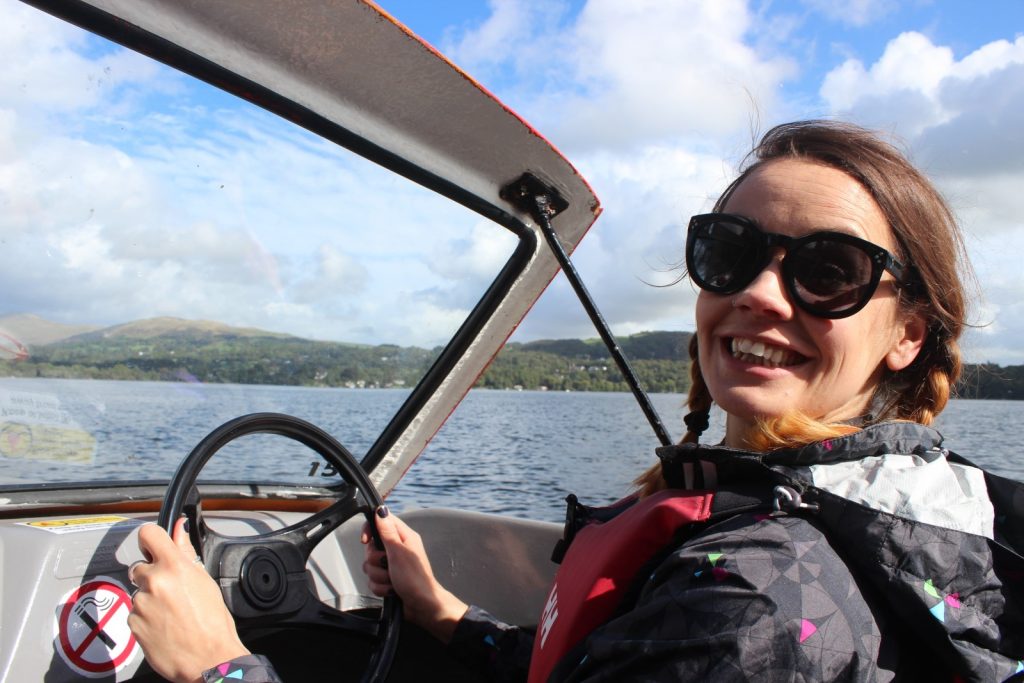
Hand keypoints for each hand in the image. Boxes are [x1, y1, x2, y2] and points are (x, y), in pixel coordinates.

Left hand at [127, 519, 248, 682]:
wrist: (207, 659)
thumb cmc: (213, 623)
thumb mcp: (205, 581)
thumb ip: (186, 553)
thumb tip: (179, 529)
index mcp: (173, 566)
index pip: (148, 534)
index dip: (151, 538)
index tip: (154, 545)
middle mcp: (153, 582)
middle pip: (140, 566)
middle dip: (152, 575)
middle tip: (171, 590)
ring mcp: (140, 603)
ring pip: (138, 592)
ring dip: (150, 599)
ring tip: (171, 613)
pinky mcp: (132, 623)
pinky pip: (135, 613)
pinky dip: (146, 617)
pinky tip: (164, 624)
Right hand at [361, 507, 468, 642]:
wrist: (422, 606)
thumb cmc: (416, 579)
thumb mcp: (399, 552)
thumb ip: (387, 532)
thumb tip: (380, 510)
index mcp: (403, 537)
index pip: (381, 522)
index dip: (369, 530)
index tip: (365, 541)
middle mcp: (397, 549)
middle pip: (371, 548)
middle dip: (376, 561)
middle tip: (387, 566)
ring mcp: (392, 565)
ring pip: (370, 566)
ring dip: (379, 577)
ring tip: (392, 581)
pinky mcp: (388, 579)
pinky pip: (373, 580)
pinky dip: (380, 587)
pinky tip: (391, 590)